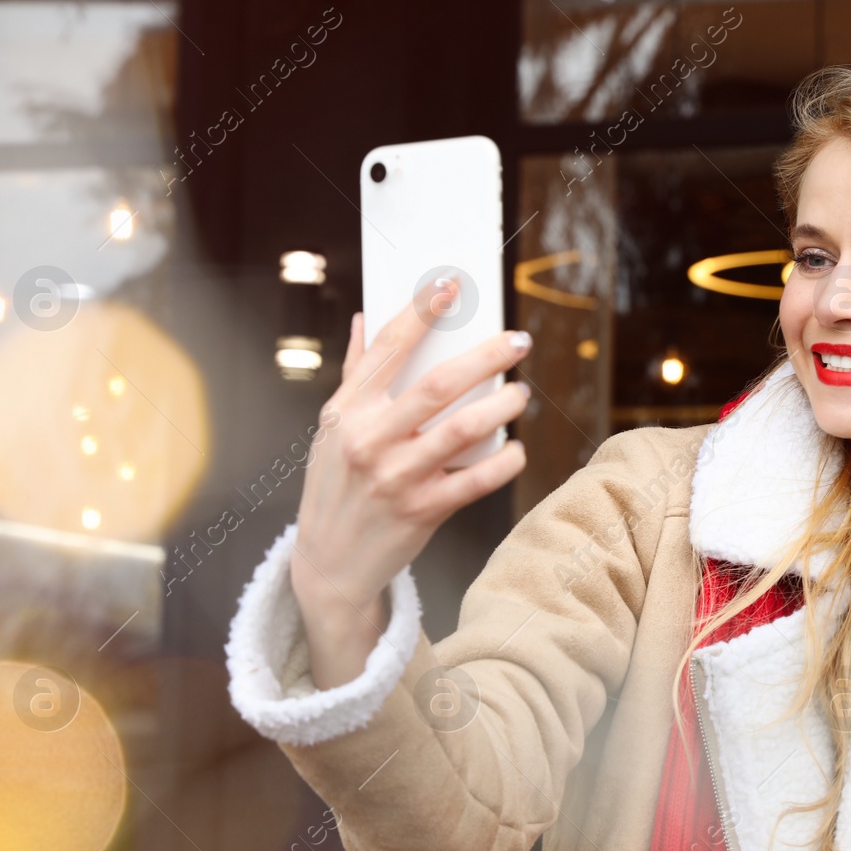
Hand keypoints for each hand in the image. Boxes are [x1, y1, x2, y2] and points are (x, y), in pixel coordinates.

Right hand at [290, 279, 531, 656]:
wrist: (329, 564)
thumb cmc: (335, 488)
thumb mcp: (333, 431)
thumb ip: (355, 375)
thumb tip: (366, 319)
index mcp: (348, 411)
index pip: (388, 349)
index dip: (421, 313)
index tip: (451, 286)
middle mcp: (369, 440)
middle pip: (438, 384)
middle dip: (485, 356)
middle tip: (517, 340)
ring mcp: (396, 477)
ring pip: (462, 429)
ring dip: (501, 407)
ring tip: (521, 393)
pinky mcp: (421, 511)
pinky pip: (474, 481)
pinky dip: (502, 462)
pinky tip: (515, 449)